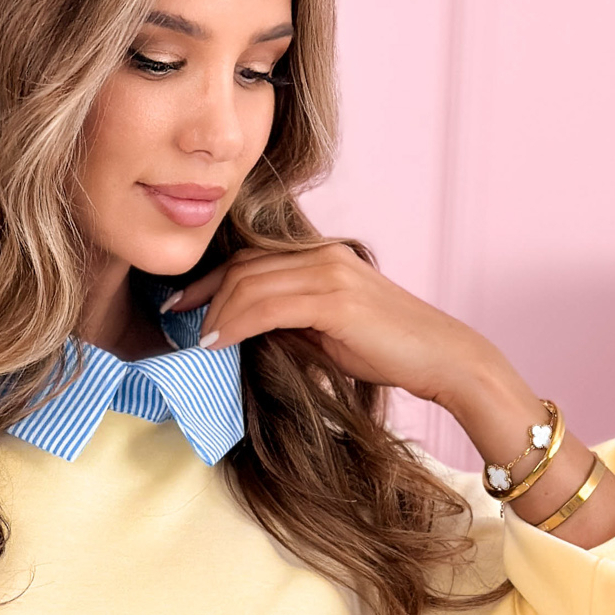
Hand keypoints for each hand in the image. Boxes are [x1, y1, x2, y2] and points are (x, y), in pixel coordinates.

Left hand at [163, 241, 614, 543]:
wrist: (445, 359)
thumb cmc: (389, 353)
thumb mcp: (329, 334)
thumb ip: (289, 325)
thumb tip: (242, 337)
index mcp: (321, 259)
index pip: (252, 260)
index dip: (210, 280)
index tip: (177, 304)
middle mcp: (323, 255)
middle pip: (244, 265)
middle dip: (201, 290)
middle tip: (168, 315)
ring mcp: (330, 272)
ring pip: (251, 282)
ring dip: (214, 310)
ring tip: (190, 336)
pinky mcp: (335, 297)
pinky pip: (269, 302)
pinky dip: (236, 320)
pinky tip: (216, 339)